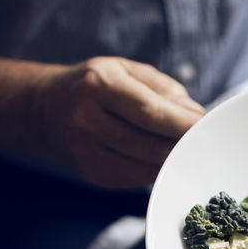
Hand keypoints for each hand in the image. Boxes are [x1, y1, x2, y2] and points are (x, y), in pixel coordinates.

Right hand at [41, 57, 205, 187]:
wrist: (43, 110)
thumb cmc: (92, 85)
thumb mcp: (124, 70)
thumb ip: (163, 88)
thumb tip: (194, 116)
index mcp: (97, 85)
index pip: (149, 111)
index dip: (181, 123)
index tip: (203, 125)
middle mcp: (87, 120)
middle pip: (149, 145)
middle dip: (181, 145)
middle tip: (201, 141)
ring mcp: (86, 152)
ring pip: (145, 167)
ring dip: (171, 161)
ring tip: (184, 149)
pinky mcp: (91, 174)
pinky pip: (135, 179)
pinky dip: (154, 170)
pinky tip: (159, 158)